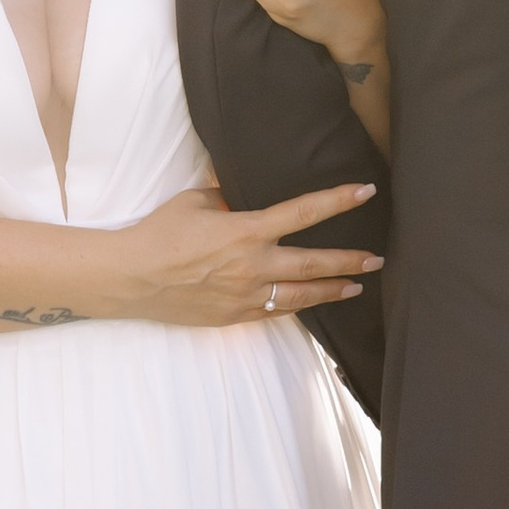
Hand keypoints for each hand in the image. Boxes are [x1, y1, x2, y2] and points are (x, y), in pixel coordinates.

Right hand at [106, 180, 380, 325]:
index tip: (365, 193)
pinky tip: (312, 303)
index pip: (304, 212)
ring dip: (332, 290)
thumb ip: (227, 197)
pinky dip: (299, 306)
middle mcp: (253, 265)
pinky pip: (276, 311)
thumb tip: (242, 192)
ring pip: (302, 295)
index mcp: (246, 230)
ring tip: (356, 287)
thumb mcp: (195, 201)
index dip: (338, 201)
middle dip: (350, 260)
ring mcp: (246, 295)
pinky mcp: (236, 316)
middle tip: (376, 259)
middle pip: (314, 263)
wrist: (132, 278)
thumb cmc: (159, 233)